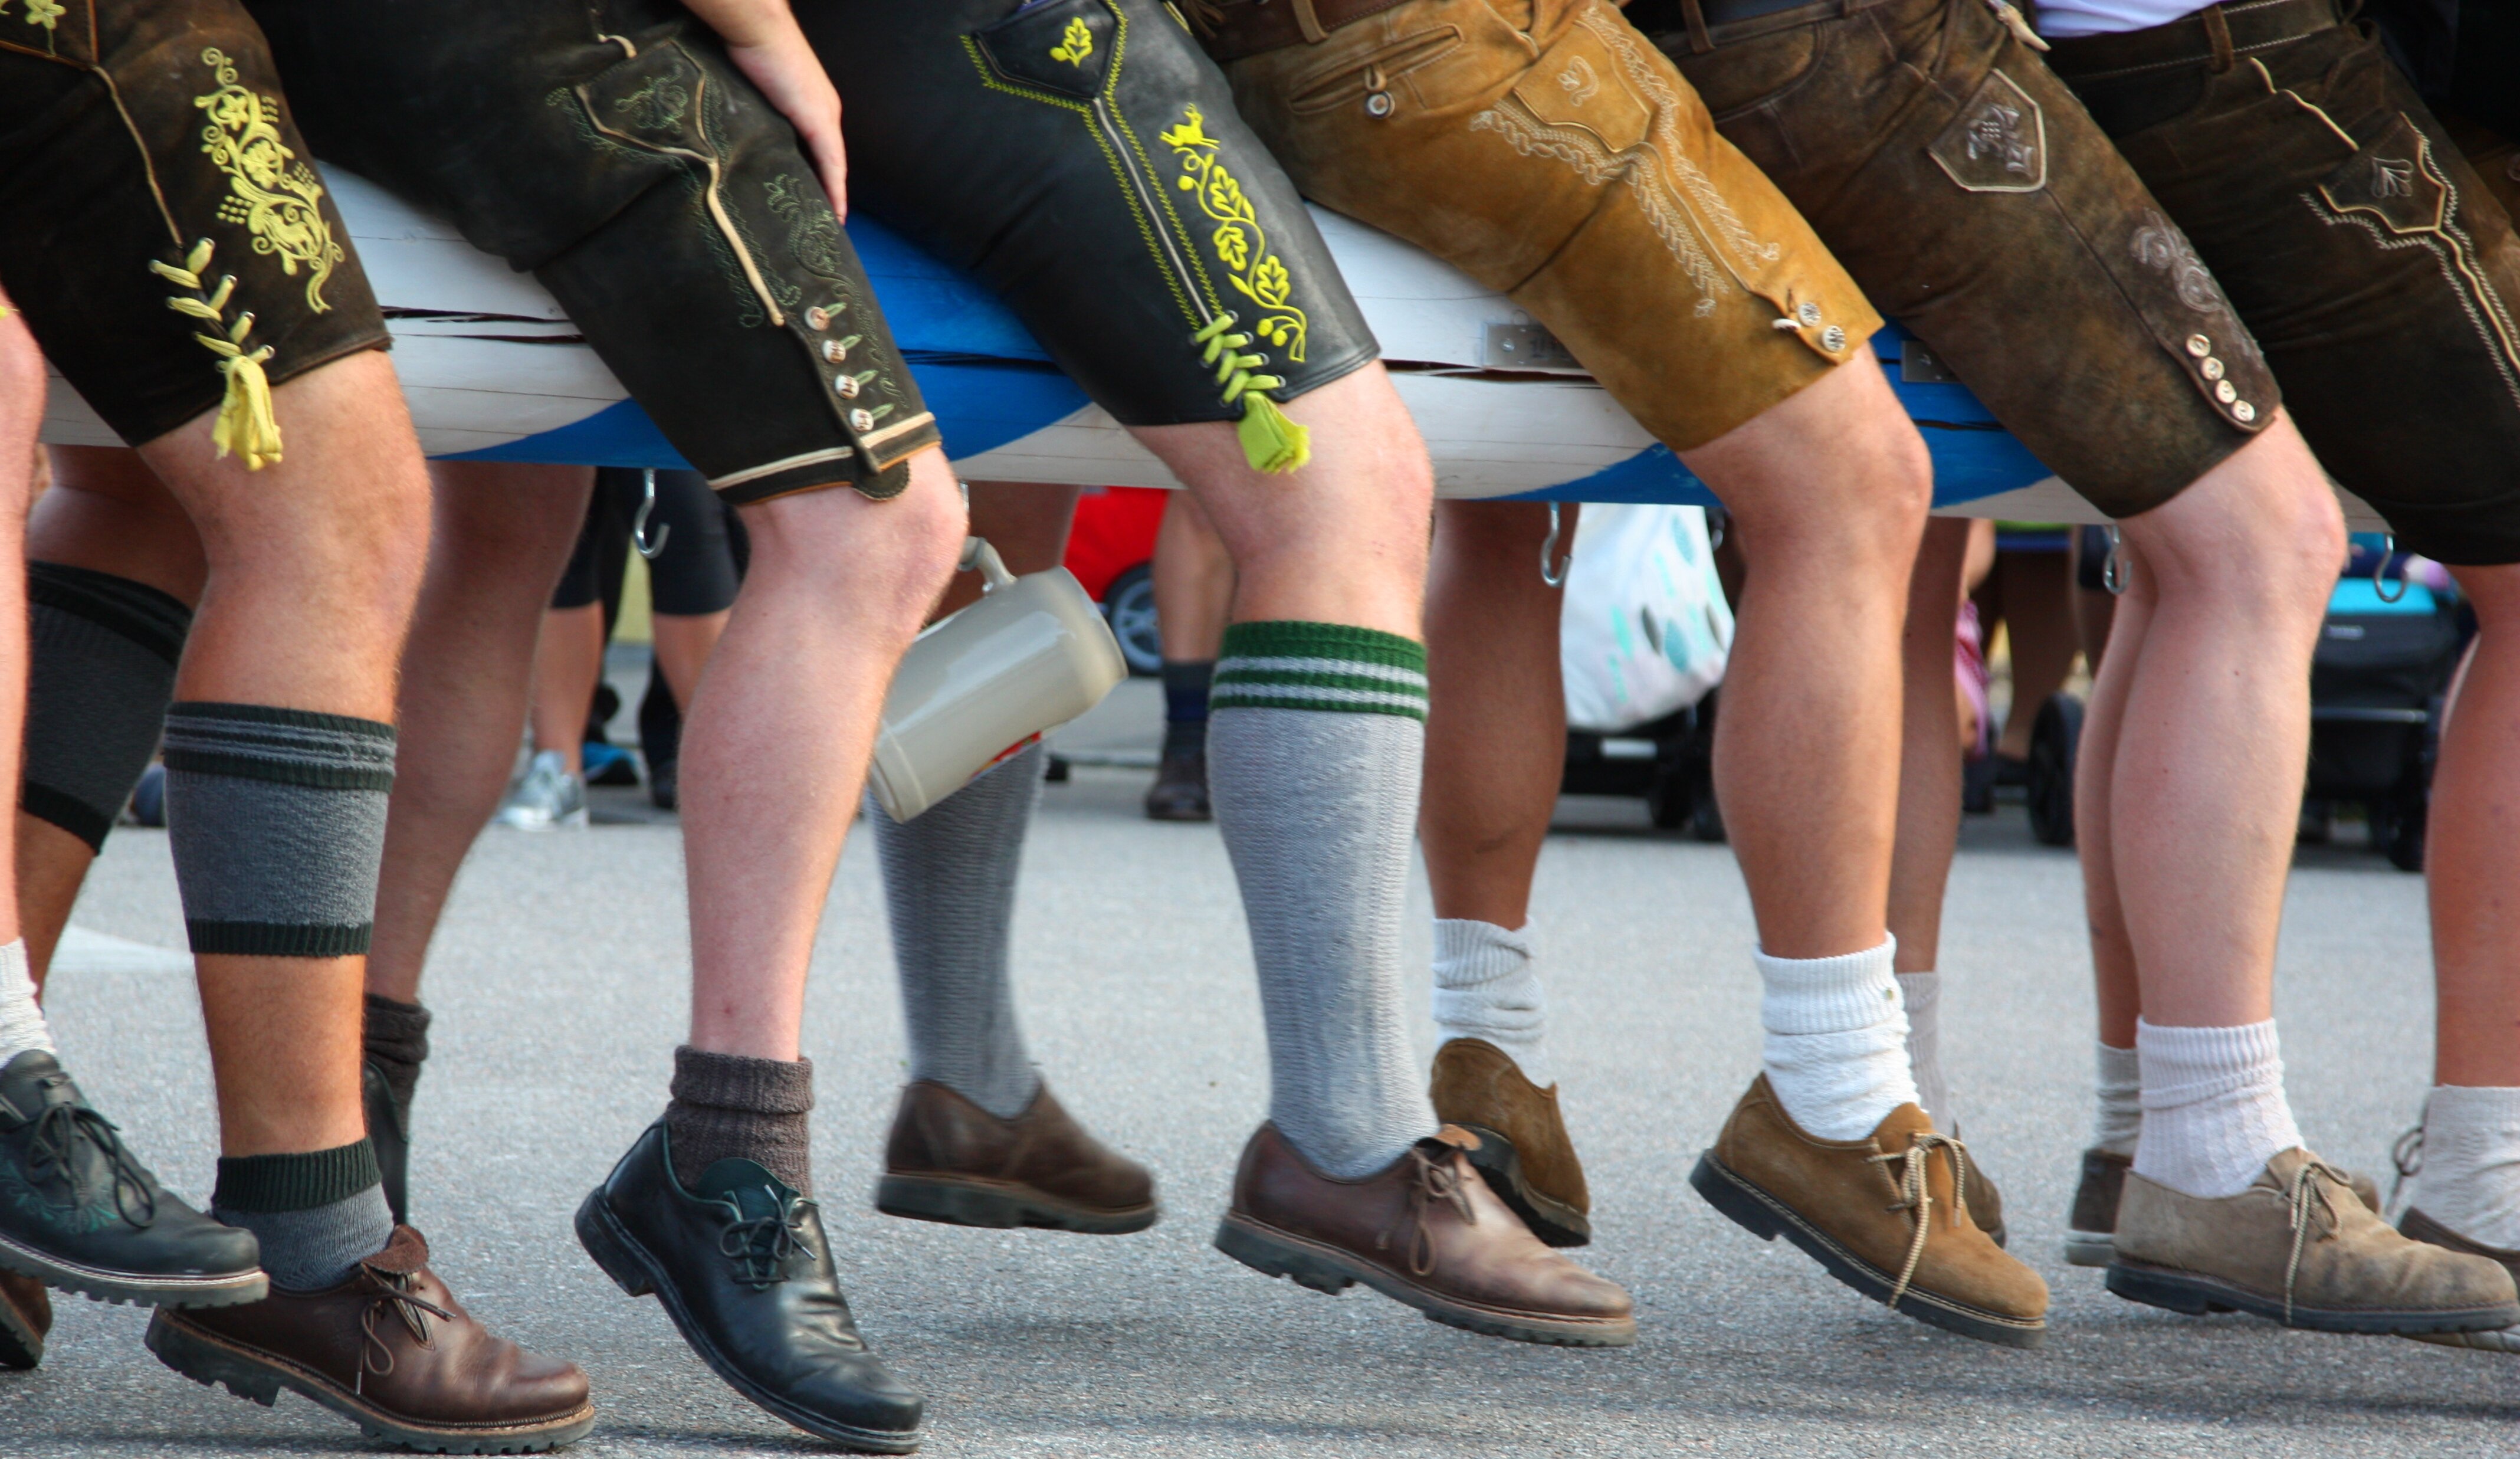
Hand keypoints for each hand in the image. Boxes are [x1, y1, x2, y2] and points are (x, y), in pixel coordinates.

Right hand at [723, 27, 849, 217]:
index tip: (818, 203)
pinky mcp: (819, 120)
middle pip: (831, 161)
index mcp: (813, 106)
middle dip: (828, 191)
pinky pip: (832, 163)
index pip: (822, 150)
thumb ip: (761, 116)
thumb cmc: (751, 53)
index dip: (822, 178)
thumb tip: (748, 138)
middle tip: (823, 221)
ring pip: (835, 166)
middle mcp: (825, 111)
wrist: (758, 30)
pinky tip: (835, 210)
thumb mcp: (757, 93)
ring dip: (833, 196)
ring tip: (830, 223)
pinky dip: (835, 188)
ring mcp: (825, 115)